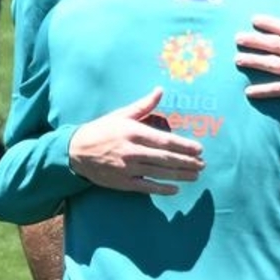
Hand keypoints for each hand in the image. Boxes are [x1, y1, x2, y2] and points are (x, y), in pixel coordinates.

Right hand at [68, 87, 203, 193]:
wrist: (76, 151)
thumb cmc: (101, 130)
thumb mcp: (121, 115)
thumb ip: (144, 105)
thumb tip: (160, 90)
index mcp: (134, 132)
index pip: (165, 141)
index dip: (184, 146)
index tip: (199, 149)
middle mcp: (132, 151)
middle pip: (165, 158)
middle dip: (187, 162)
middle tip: (202, 164)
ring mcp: (127, 168)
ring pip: (159, 173)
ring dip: (180, 175)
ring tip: (195, 176)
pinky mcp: (122, 182)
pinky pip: (146, 187)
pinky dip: (161, 189)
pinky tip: (175, 189)